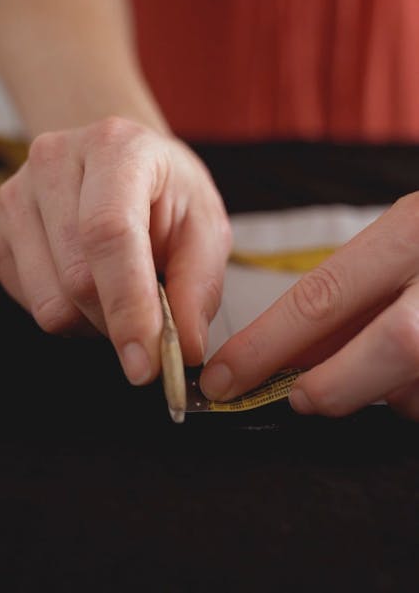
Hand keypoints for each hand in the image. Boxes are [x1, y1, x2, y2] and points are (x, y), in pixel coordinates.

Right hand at [0, 117, 230, 384]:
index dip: (127, 304)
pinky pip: (29, 307)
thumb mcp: (205, 225)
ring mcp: (16, 197)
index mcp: (114, 148)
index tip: (146, 361)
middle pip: (76, 277)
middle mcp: (54, 162)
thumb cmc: (164, 190)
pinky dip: (68, 315)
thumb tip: (184, 346)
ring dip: (93, 322)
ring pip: (49, 302)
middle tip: (151, 326)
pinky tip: (90, 286)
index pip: (109, 232)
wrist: (120, 162)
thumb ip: (199, 284)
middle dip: (119, 323)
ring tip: (120, 292)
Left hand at [200, 194, 418, 419]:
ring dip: (394, 393)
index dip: (268, 342)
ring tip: (389, 372)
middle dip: (337, 385)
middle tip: (300, 397)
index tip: (225, 377)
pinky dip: (418, 394)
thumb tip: (292, 358)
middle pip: (394, 344)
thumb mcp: (402, 240)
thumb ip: (355, 292)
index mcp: (415, 227)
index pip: (327, 292)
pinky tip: (413, 375)